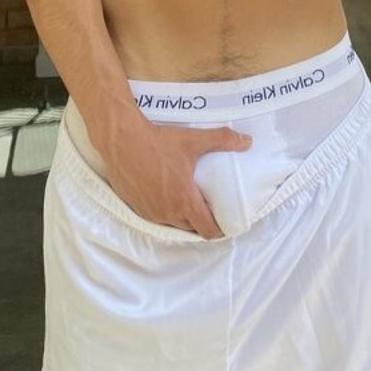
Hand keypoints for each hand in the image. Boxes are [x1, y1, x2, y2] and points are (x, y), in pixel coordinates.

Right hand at [101, 115, 251, 239]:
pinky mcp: (136, 207)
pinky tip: (165, 195)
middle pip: (191, 229)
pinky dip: (163, 211)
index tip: (224, 219)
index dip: (219, 228)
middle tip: (207, 206)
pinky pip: (155, 217)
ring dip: (181, 218)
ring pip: (172, 225)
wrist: (122, 140)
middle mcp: (167, 213)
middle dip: (200, 221)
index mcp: (184, 200)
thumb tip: (247, 142)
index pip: (207, 230)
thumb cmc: (158, 141)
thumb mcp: (193, 139)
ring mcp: (150, 212)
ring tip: (187, 200)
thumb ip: (222, 140)